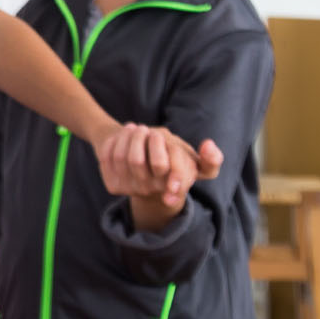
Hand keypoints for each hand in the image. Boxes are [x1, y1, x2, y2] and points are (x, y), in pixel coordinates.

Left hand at [97, 123, 222, 209]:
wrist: (144, 174)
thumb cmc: (176, 163)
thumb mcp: (200, 164)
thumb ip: (212, 160)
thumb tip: (208, 145)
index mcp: (174, 186)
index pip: (174, 176)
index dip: (164, 156)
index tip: (158, 135)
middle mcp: (152, 190)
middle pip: (139, 161)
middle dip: (141, 137)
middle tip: (144, 127)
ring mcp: (132, 189)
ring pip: (122, 157)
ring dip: (127, 136)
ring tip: (133, 127)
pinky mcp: (114, 186)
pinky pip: (107, 160)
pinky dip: (113, 142)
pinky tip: (120, 135)